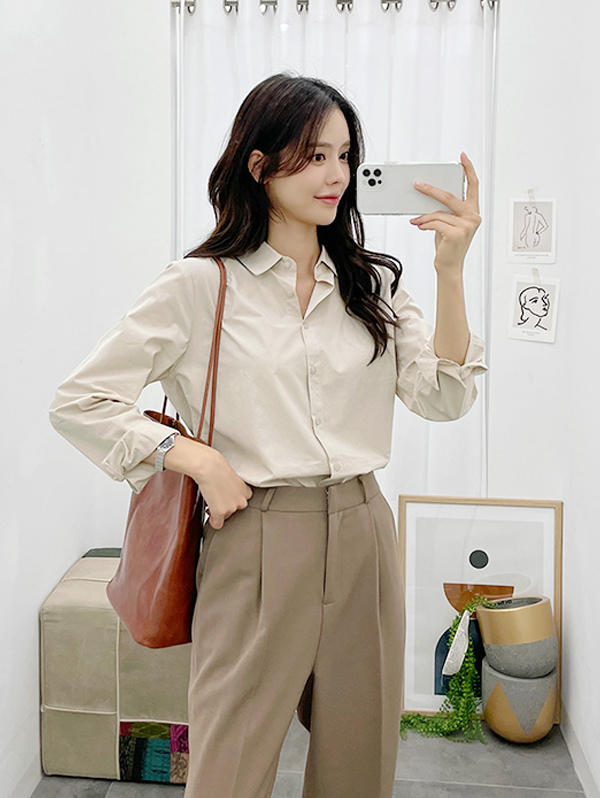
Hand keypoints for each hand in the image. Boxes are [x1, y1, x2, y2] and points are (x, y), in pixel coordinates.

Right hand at [191, 447, 252, 529]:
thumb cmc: (217, 467)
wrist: (209, 467)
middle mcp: (242, 501)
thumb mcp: (231, 477)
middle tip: (216, 498)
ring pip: (225, 516)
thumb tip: (227, 493)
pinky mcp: (220, 512)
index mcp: (246, 491)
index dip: (232, 500)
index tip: (226, 497)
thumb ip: (233, 488)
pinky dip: (213, 521)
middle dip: (225, 506)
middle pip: (234, 510)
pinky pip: (218, 524)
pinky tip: (210, 515)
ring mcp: (231, 508)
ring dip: (218, 511)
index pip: (241, 502)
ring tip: (212, 500)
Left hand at [409, 152, 481, 274]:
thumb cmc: (447, 245)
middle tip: (418, 184)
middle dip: (431, 190)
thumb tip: (427, 198)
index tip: (462, 157)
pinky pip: (435, 223)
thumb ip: (443, 211)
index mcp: (472, 211)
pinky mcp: (457, 234)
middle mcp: (473, 217)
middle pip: (451, 196)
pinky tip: (420, 226)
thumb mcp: (446, 224)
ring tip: (416, 220)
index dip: (468, 170)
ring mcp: (467, 226)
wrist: (449, 266)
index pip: (473, 186)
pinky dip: (425, 224)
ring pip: (439, 212)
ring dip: (424, 216)